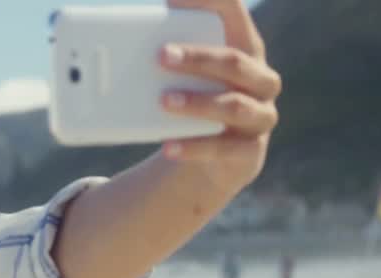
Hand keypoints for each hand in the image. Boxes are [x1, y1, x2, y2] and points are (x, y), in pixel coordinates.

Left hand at [159, 0, 280, 192]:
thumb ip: (167, 56)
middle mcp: (260, 79)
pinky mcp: (250, 153)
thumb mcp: (187, 76)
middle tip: (161, 55)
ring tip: (163, 101)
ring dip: (196, 102)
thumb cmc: (198, 100)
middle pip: (234, 62)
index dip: (213, 1)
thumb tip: (120, 45)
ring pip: (234, 106)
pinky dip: (195, 147)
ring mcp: (260, 116)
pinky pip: (224, 149)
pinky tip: (168, 145)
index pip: (234, 14)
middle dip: (197, 58)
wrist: (218, 158)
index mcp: (244, 48)